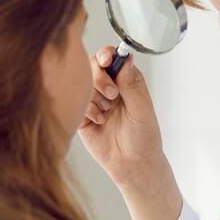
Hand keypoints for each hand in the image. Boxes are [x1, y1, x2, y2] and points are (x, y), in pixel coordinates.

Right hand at [79, 48, 164, 189]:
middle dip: (100, 78)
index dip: (106, 55)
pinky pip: (76, 102)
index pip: (111, 57)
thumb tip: (127, 57)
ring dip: (95, 97)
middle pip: (92, 65)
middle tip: (112, 94)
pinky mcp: (82, 114)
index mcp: (126, 80)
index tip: (106, 61)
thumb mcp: (142, 108)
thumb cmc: (144, 137)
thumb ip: (132, 83)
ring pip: (82, 83)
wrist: (132, 164)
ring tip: (107, 113)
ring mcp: (94, 100)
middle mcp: (109, 86)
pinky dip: (87, 110)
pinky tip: (99, 122)